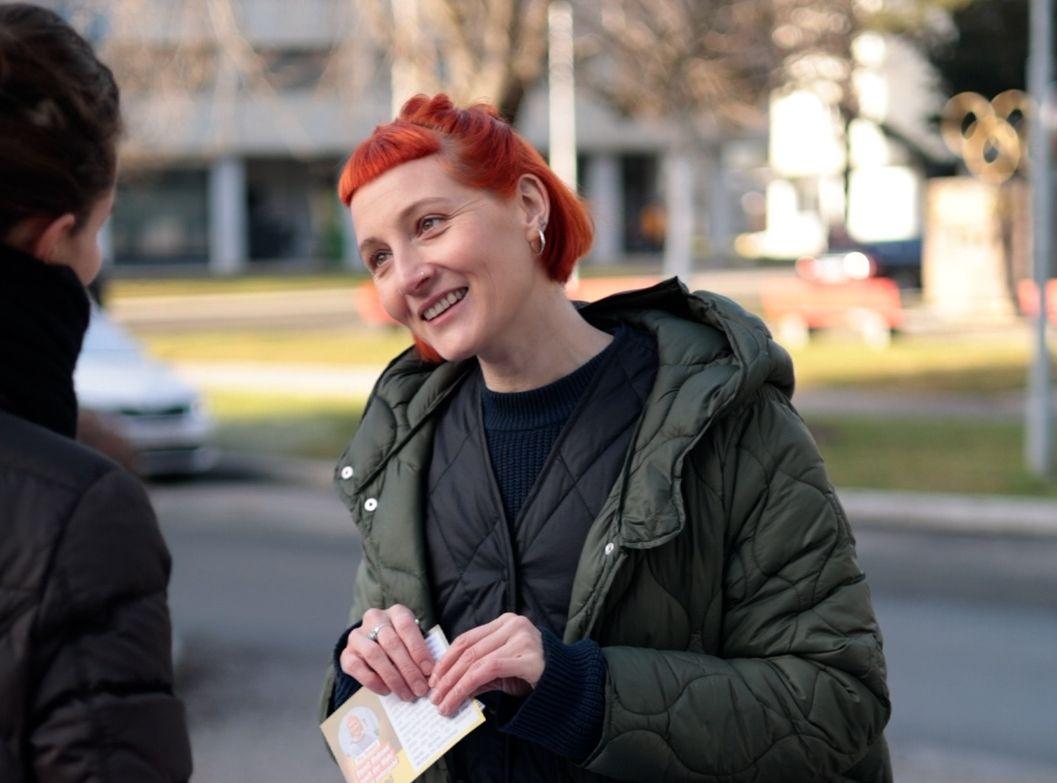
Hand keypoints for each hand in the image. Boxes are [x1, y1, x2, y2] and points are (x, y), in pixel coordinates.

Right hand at [339, 604, 432, 700]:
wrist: (372, 644)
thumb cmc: (401, 643)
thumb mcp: (413, 640)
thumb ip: (420, 651)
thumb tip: (430, 674)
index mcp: (396, 612)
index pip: (406, 627)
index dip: (418, 649)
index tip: (428, 670)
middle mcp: (375, 619)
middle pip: (392, 643)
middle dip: (408, 669)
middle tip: (420, 689)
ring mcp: (358, 635)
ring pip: (375, 655)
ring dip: (393, 678)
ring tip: (406, 694)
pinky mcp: (346, 653)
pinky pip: (358, 668)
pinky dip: (374, 682)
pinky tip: (387, 691)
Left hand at [428, 613, 543, 715]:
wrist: (569, 683)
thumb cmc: (533, 675)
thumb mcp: (502, 670)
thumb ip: (478, 673)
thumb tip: (447, 686)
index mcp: (506, 622)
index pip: (467, 639)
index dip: (446, 659)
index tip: (433, 678)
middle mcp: (514, 625)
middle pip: (469, 650)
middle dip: (447, 676)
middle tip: (434, 697)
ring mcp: (522, 639)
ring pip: (475, 661)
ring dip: (453, 685)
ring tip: (442, 704)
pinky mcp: (528, 658)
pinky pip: (489, 670)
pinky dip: (467, 687)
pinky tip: (457, 700)